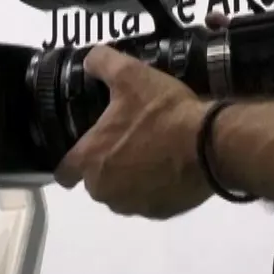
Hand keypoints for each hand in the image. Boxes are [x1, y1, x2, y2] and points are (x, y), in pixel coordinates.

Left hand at [52, 45, 214, 219]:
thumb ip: (103, 63)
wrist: (209, 144)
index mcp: (91, 160)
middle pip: (96, 183)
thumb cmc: (163, 112)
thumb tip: (90, 59)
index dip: (71, 163)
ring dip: (132, 180)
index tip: (85, 152)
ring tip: (154, 154)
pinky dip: (156, 189)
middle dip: (108, 167)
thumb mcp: (132, 75)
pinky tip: (171, 168)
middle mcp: (105, 190)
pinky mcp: (160, 213)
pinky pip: (150, 202)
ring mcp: (133, 205)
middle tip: (130, 143)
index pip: (64, 173)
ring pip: (123, 195)